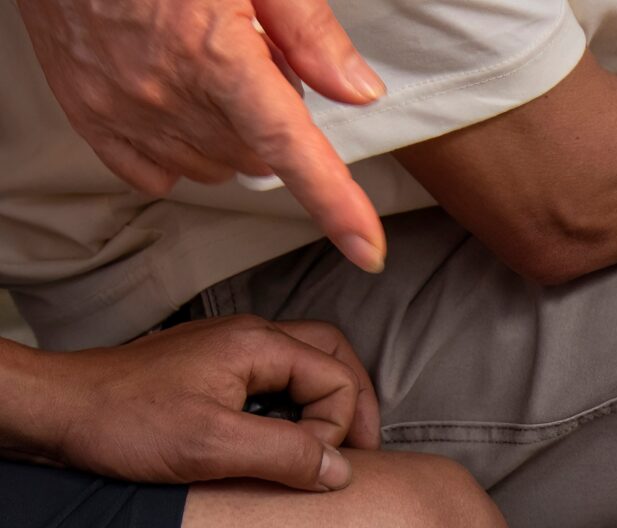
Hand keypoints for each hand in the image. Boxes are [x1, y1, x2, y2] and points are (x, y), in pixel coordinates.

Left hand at [14, 316, 381, 490]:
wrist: (57, 412)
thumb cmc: (123, 422)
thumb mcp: (212, 446)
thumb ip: (286, 454)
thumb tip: (341, 471)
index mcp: (255, 344)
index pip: (338, 380)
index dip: (336, 429)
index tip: (309, 466)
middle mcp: (247, 337)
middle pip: (333, 355)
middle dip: (354, 403)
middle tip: (358, 451)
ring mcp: (227, 351)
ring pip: (306, 364)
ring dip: (325, 404)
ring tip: (324, 448)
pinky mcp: (210, 371)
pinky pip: (274, 379)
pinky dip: (294, 407)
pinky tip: (279, 441)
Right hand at [16, 0, 389, 272]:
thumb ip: (309, 31)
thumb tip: (358, 91)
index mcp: (216, 55)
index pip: (291, 149)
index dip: (336, 203)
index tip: (367, 248)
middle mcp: (168, 94)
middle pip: (258, 157)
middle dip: (270, 120)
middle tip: (252, 59)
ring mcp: (121, 109)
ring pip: (214, 167)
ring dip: (227, 135)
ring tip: (205, 66)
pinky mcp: (88, 114)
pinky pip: (154, 173)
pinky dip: (179, 152)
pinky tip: (178, 105)